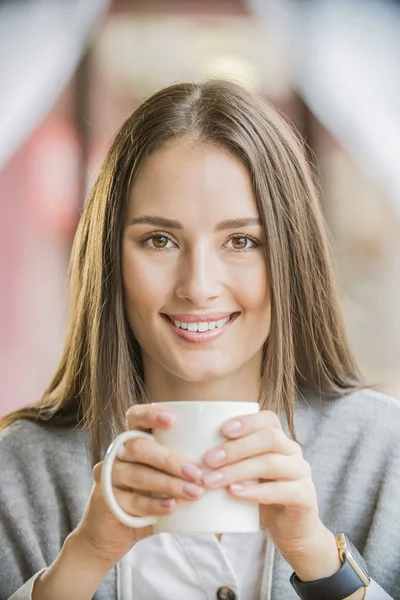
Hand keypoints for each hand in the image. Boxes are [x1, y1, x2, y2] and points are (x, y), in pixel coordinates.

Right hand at [75, 404, 203, 566]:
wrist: (112, 533)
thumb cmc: (146, 498)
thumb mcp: (163, 477)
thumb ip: (181, 465)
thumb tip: (222, 460)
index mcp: (132, 439)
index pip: (135, 416)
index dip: (151, 414)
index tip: (173, 420)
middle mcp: (117, 453)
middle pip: (139, 447)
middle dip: (170, 459)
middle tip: (197, 472)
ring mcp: (108, 476)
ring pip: (138, 474)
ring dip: (169, 484)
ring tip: (194, 493)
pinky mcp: (105, 500)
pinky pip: (132, 501)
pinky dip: (154, 504)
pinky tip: (172, 507)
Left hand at [201, 410, 340, 580]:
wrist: (289, 530)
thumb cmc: (259, 497)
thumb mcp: (243, 474)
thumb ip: (227, 461)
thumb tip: (187, 454)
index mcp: (279, 440)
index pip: (268, 419)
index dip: (246, 421)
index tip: (222, 430)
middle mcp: (292, 452)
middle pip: (269, 438)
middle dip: (236, 447)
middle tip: (208, 459)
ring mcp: (302, 474)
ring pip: (271, 463)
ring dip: (238, 470)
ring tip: (213, 480)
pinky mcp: (305, 497)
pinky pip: (283, 490)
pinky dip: (256, 491)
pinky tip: (235, 493)